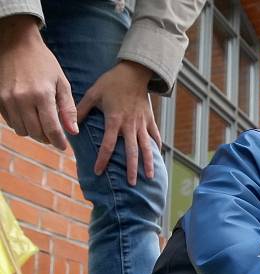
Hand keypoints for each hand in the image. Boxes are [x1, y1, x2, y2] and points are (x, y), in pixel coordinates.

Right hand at [0, 15, 78, 149]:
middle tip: (54, 134)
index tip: (63, 146)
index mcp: (42, 95)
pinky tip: (28, 116)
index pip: (51, 129)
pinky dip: (20, 124)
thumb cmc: (43, 63)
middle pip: (36, 133)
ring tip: (41, 123)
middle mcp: (22, 99)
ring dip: (33, 132)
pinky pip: (10, 122)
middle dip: (47, 138)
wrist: (16, 43)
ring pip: (21, 130)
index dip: (59, 142)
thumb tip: (73, 132)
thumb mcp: (62, 83)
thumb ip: (68, 109)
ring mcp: (7, 99)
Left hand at [76, 60, 160, 185]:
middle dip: (132, 169)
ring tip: (150, 177)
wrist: (134, 72)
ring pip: (147, 147)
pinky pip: (155, 135)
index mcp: (115, 120)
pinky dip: (156, 146)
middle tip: (131, 184)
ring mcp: (142, 123)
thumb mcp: (93, 93)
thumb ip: (81, 109)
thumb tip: (69, 124)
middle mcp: (130, 125)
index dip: (102, 159)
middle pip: (132, 151)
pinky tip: (157, 155)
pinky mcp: (150, 119)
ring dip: (149, 163)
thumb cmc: (111, 82)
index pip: (108, 145)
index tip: (98, 171)